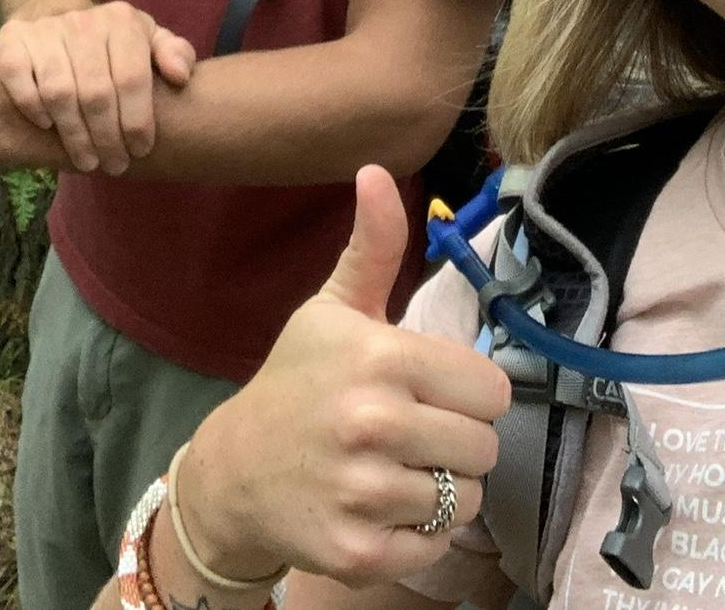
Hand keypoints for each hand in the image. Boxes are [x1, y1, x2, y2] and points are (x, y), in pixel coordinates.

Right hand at [0, 2, 195, 175]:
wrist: (55, 16)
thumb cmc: (111, 44)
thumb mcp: (148, 41)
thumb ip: (174, 54)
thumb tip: (180, 76)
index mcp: (122, 21)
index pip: (131, 78)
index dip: (136, 121)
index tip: (139, 150)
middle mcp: (82, 21)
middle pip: (96, 92)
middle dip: (108, 137)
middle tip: (114, 165)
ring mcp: (44, 31)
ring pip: (59, 92)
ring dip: (74, 134)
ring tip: (87, 161)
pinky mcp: (11, 42)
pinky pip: (19, 80)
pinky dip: (33, 107)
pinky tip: (48, 127)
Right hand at [179, 166, 510, 586]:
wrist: (234, 473)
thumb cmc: (296, 381)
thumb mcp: (333, 309)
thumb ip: (374, 246)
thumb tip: (376, 170)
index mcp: (381, 357)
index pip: (490, 388)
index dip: (466, 391)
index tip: (430, 390)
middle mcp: (374, 424)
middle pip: (484, 447)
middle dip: (457, 440)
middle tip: (411, 432)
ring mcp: (364, 493)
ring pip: (465, 499)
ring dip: (440, 488)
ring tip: (394, 468)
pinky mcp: (358, 554)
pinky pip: (438, 546)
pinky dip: (420, 533)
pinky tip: (380, 506)